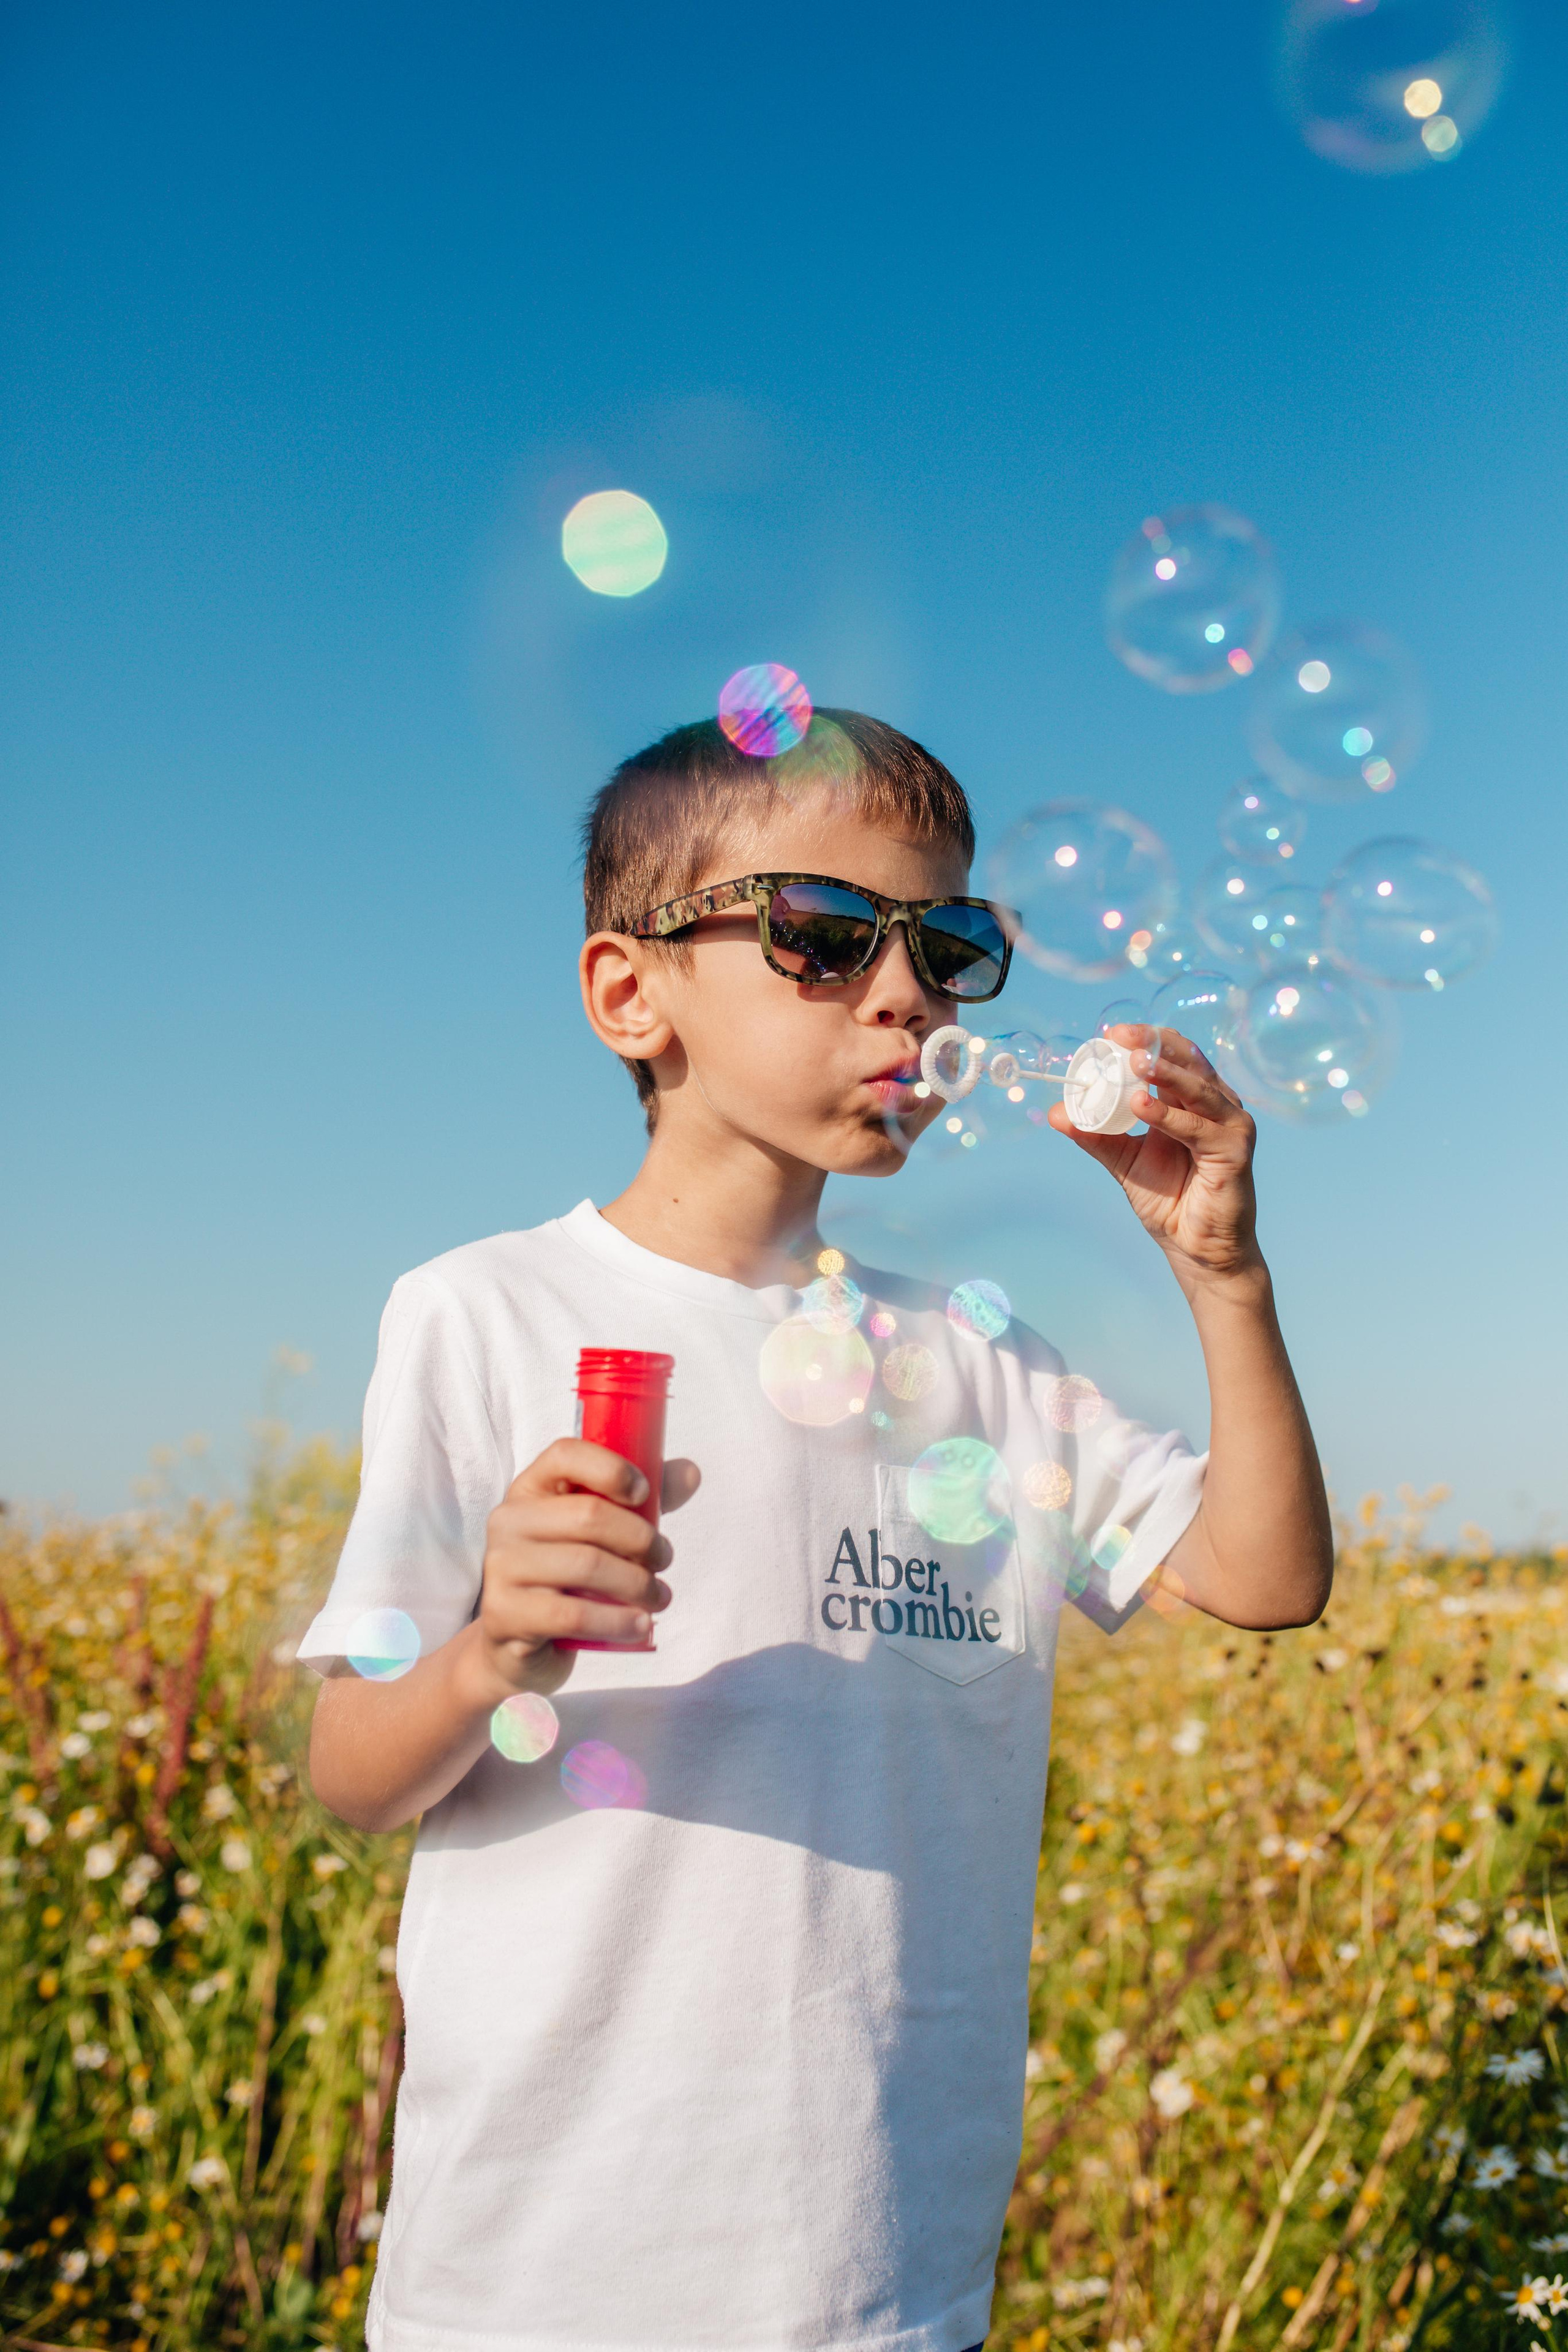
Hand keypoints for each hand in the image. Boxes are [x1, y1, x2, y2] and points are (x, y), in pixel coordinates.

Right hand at [478, 1440, 701, 1695]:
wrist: (520, 1644)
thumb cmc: (567, 1577)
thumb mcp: (600, 1534)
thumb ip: (640, 1503)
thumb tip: (691, 1473)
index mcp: (530, 1488)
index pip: (565, 1455)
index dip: (611, 1468)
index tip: (645, 1495)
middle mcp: (509, 1521)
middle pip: (588, 1514)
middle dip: (642, 1539)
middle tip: (664, 1559)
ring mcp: (501, 1568)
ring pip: (586, 1565)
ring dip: (638, 1583)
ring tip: (659, 1596)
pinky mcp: (505, 1615)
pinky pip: (573, 1615)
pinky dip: (618, 1621)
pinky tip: (640, 1625)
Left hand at [1048, 1025, 1263, 1291]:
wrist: (1195, 1247)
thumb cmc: (1169, 1199)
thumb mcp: (1123, 1161)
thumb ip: (1095, 1136)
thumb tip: (1056, 1114)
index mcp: (1191, 1100)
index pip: (1173, 1056)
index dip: (1145, 1039)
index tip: (1110, 1034)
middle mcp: (1215, 1105)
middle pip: (1189, 1061)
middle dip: (1155, 1045)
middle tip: (1120, 1037)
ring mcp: (1230, 1125)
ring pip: (1198, 1089)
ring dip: (1165, 1073)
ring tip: (1134, 1062)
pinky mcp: (1235, 1151)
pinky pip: (1198, 1128)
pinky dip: (1169, 1116)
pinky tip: (1142, 1106)